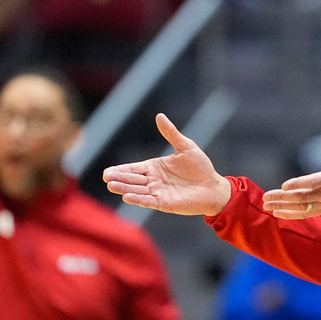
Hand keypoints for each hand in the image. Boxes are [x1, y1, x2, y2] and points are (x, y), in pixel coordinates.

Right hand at [103, 113, 231, 215]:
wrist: (214, 186)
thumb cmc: (201, 167)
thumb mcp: (186, 146)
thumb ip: (171, 133)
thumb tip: (159, 116)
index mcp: (154, 167)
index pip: (133, 168)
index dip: (120, 170)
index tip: (107, 172)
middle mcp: (153, 181)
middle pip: (132, 180)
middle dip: (119, 179)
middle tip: (106, 177)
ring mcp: (158, 193)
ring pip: (137, 191)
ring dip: (125, 189)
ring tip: (112, 186)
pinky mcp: (166, 203)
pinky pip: (150, 201)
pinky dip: (139, 199)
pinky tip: (128, 197)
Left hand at [262, 127, 320, 219]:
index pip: (313, 182)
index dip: (299, 184)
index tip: (284, 186)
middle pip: (302, 197)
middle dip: (282, 198)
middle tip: (265, 197)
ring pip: (302, 207)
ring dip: (283, 207)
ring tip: (267, 206)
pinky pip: (307, 214)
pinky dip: (292, 215)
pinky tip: (279, 214)